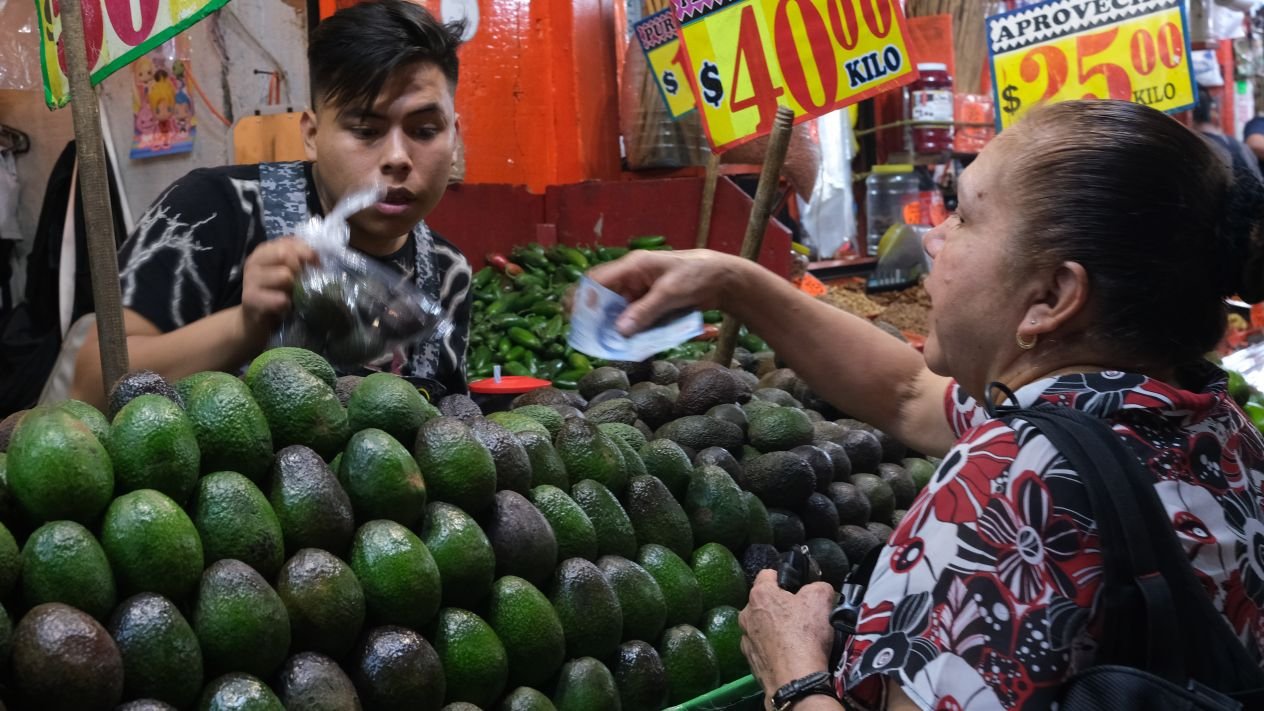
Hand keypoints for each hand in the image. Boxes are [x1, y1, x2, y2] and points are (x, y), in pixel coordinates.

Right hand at [241, 237, 317, 337]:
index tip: (317, 265)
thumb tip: (318, 255)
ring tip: (293, 295)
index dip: (308, 252)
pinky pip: (280, 298)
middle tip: (303, 281)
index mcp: (265, 251)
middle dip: (300, 268)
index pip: (290, 242)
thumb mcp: (289, 271)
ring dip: (295, 288)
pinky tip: (286, 307)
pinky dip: (288, 304)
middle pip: (286, 255)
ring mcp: (250, 279)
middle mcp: (254, 261)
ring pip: (285, 275)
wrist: (255, 319)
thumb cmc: (277, 292)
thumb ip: (300, 258)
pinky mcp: (250, 299)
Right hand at [585, 249, 746, 335]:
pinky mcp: (652, 304)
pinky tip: (628, 344)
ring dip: (614, 327)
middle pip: (604, 297)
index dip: (583, 297)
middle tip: (587, 338)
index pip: (598, 279)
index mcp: (633, 266)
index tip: (572, 317)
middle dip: (595, 317)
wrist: (723, 279)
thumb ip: (645, 311)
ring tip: (606, 346)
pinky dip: (631, 330)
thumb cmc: (696, 275)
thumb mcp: (670, 293)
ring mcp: (642, 292)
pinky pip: (635, 318)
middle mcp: (633, 278)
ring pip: (619, 311)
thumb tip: (620, 331)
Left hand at [740, 569, 835, 695]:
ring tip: (796, 639)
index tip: (797, 589)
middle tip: (801, 616)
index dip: (785, 578)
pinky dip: (773, 648)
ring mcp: (745, 639)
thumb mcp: (821, 600)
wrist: (795, 681)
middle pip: (765, 602)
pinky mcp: (750, 660)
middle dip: (781, 606)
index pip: (768, 574)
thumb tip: (818, 589)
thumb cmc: (805, 636)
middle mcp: (746, 614)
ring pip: (762, 625)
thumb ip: (819, 587)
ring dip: (775, 628)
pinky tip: (788, 655)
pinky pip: (762, 647)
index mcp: (760, 595)